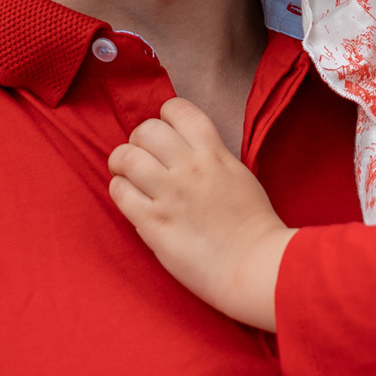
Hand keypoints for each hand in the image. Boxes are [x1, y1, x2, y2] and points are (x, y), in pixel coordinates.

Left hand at [108, 99, 294, 330]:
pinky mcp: (154, 223)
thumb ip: (212, 157)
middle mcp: (189, 167)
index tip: (165, 135)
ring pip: (126, 157)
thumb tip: (186, 149)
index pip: (178, 109)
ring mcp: (169, 195)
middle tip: (143, 157)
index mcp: (214, 153)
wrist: (255, 265)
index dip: (165, 117)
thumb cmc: (254, 224)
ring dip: (122, 163)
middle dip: (139, 140)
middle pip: (146, 130)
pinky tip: (131, 199)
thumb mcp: (238, 174)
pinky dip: (120, 190)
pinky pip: (120, 192)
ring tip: (127, 176)